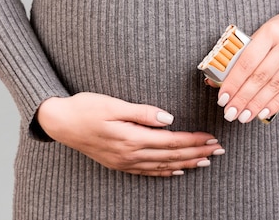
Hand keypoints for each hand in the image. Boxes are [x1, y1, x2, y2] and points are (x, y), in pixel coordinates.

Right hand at [36, 92, 224, 176]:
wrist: (60, 122)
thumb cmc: (85, 108)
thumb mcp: (113, 104)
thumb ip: (142, 112)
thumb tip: (169, 118)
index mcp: (131, 138)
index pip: (171, 141)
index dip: (193, 140)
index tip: (211, 138)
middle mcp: (130, 154)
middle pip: (171, 155)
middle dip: (197, 153)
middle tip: (218, 150)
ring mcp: (124, 162)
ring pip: (162, 166)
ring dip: (185, 164)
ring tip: (205, 161)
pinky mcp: (118, 163)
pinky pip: (147, 172)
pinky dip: (165, 172)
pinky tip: (176, 171)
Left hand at [214, 3, 278, 122]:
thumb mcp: (262, 33)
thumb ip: (242, 54)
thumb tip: (216, 80)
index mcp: (270, 31)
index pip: (247, 61)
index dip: (233, 82)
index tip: (223, 98)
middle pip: (260, 76)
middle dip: (243, 98)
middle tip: (230, 113)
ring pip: (275, 86)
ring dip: (257, 104)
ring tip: (243, 116)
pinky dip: (276, 103)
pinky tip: (263, 113)